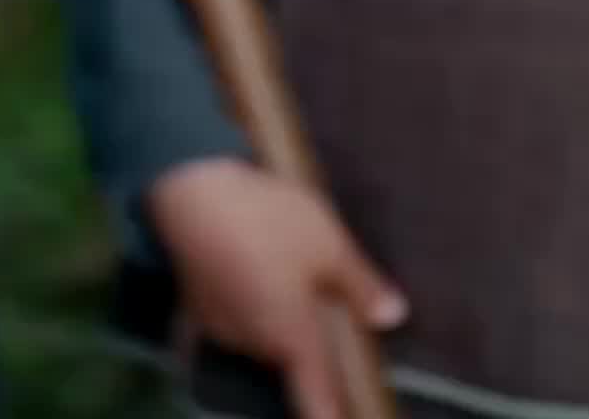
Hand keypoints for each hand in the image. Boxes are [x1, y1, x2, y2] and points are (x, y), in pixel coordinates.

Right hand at [147, 157, 408, 418]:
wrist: (194, 192)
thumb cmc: (270, 220)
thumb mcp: (329, 244)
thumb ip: (361, 286)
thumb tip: (394, 317)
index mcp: (292, 335)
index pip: (316, 397)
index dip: (331, 415)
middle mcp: (254, 344)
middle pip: (287, 359)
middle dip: (306, 345)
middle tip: (323, 309)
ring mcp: (220, 328)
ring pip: (259, 337)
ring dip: (274, 320)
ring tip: (284, 275)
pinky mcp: (196, 307)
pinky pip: (228, 320)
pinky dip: (243, 307)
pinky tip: (247, 281)